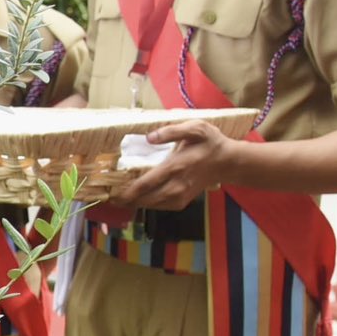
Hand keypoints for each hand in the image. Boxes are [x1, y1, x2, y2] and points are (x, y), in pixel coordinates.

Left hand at [112, 118, 239, 209]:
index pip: (146, 183)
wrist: (227, 162)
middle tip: (109, 198)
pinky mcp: (183, 201)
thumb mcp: (196, 128)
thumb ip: (172, 131)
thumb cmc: (209, 142)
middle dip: (126, 200)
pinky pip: (161, 207)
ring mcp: (181, 195)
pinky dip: (147, 204)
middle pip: (146, 199)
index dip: (127, 191)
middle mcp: (177, 185)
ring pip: (152, 205)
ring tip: (118, 200)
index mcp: (176, 166)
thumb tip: (150, 137)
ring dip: (134, 203)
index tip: (111, 193)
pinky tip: (136, 199)